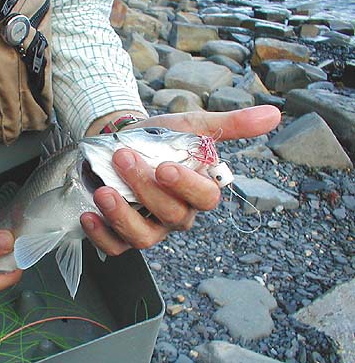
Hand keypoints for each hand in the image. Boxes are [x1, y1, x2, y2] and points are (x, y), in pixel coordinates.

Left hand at [81, 105, 280, 254]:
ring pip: (145, 238)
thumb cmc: (158, 138)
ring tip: (103, 192)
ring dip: (123, 217)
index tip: (163, 166)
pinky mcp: (123, 236)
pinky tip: (88, 216)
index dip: (186, 187)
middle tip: (123, 158)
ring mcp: (151, 229)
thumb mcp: (190, 126)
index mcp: (198, 191)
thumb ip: (228, 124)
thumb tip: (274, 114)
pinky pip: (116, 248)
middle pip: (172, 215)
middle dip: (146, 189)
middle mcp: (178, 215)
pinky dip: (102, 236)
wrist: (119, 143)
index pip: (205, 199)